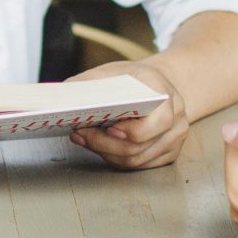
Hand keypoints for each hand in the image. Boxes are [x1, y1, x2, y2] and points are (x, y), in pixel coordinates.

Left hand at [67, 62, 189, 169]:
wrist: (157, 85)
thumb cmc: (134, 79)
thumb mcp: (112, 72)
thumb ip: (89, 84)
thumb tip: (60, 98)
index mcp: (167, 94)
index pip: (160, 121)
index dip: (133, 131)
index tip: (108, 128)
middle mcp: (177, 119)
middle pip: (141, 146)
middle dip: (105, 144)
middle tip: (81, 134)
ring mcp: (174, 139)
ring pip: (136, 160)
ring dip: (106, 152)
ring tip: (83, 138)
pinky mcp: (167, 153)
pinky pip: (138, 165)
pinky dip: (115, 158)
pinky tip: (98, 146)